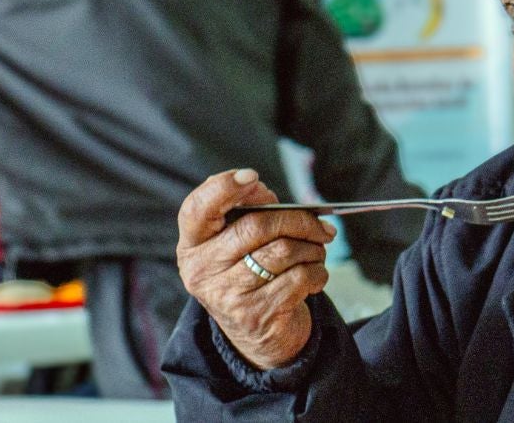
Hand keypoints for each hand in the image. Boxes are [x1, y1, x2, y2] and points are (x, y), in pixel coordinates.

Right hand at [176, 169, 335, 369]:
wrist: (257, 337)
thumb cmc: (251, 275)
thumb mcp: (237, 246)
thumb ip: (248, 214)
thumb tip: (266, 193)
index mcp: (193, 245)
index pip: (197, 209)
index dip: (224, 188)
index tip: (253, 177)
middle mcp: (203, 271)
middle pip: (257, 226)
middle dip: (299, 220)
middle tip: (321, 226)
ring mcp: (227, 295)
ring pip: (283, 251)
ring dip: (312, 248)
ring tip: (317, 251)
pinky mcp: (256, 314)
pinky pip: (300, 277)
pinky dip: (317, 272)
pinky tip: (314, 276)